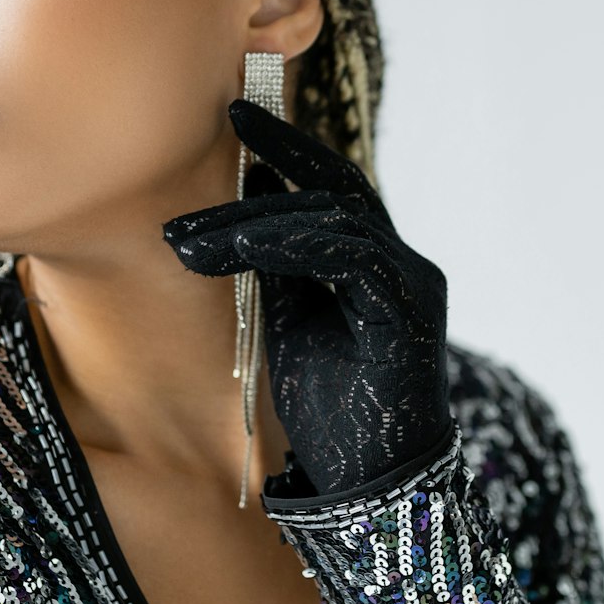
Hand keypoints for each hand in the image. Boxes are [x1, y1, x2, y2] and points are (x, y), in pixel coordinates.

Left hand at [161, 98, 455, 497]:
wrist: (374, 488)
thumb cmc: (337, 415)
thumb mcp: (293, 325)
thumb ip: (277, 270)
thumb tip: (239, 214)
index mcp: (380, 266)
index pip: (336, 188)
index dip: (290, 147)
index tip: (237, 115)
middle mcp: (406, 264)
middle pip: (335, 192)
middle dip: (271, 163)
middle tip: (207, 156)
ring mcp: (412, 285)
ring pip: (336, 218)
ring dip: (255, 222)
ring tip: (190, 241)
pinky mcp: (409, 313)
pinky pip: (349, 256)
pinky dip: (290, 246)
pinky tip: (241, 250)